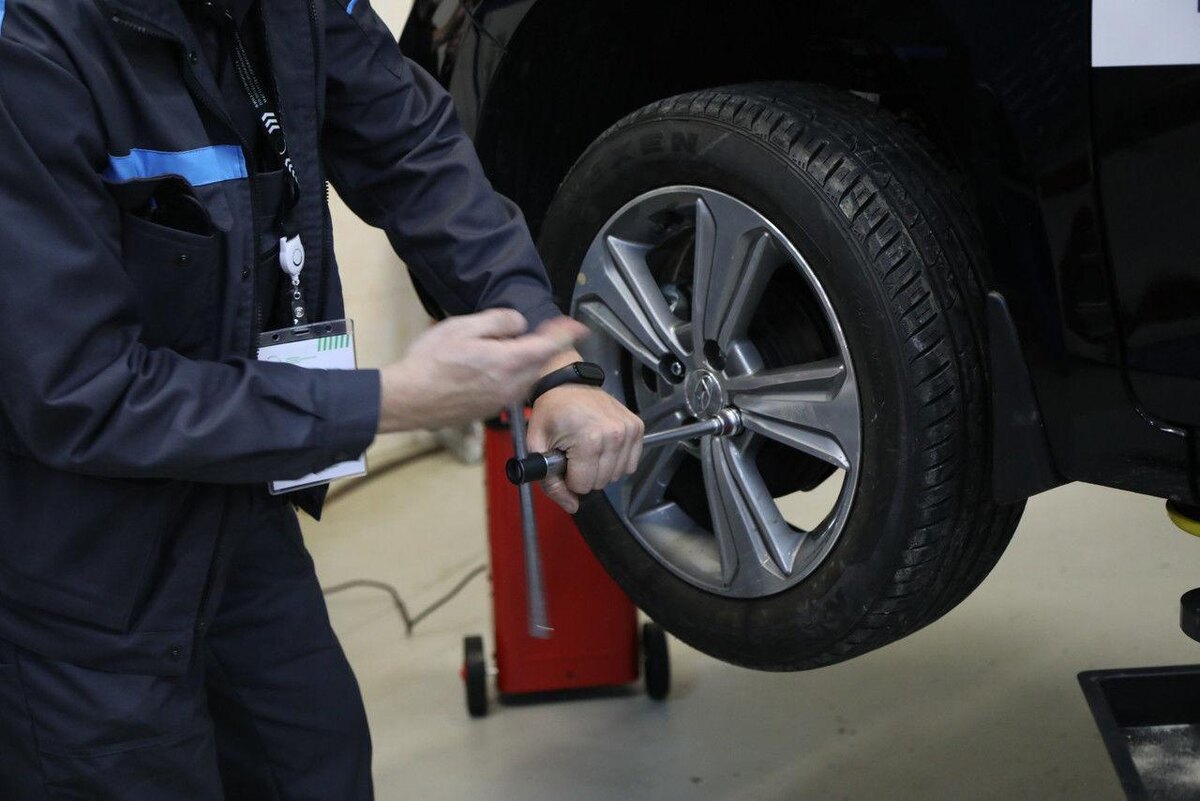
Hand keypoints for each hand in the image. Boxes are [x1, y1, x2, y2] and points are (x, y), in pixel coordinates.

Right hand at [377, 310, 585, 432]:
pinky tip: (484, 367)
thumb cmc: (431, 362)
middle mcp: (511, 385)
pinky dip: (508, 374)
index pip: (549, 345)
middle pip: (538, 361)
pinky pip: (511, 387)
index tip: (577, 326)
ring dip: (521, 361)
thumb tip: (518, 324)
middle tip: (524, 331)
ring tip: (495, 349)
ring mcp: (502, 400)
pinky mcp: (491, 409)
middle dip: (538, 345)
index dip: (565, 333)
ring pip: (525, 376)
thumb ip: (499, 321)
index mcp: (508, 362)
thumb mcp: (463, 327)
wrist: (409, 399)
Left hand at [526, 362, 644, 513]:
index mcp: (589, 440)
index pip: (583, 486)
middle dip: (584, 474)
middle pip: (600, 482)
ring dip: (600, 468)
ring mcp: (628, 430)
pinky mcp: (636, 427)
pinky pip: (630, 464)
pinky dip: (616, 460)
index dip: (569, 478)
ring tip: (587, 446)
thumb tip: (572, 506)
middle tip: (573, 452)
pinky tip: (603, 446)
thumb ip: (550, 483)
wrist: (568, 383)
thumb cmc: (551, 410)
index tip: (564, 460)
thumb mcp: (537, 446)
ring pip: (616, 475)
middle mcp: (614, 435)